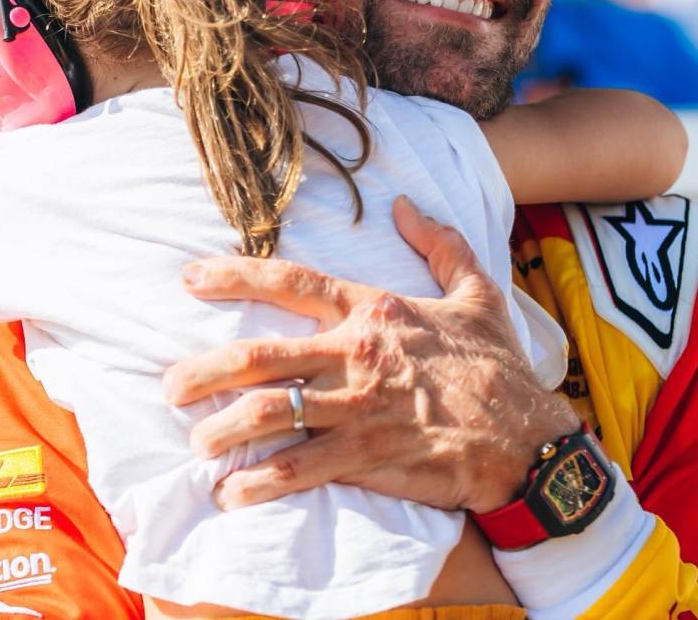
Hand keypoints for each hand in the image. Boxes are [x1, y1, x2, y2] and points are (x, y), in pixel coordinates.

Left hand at [163, 196, 578, 513]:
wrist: (528, 437)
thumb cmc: (497, 365)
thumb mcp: (477, 291)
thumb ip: (440, 242)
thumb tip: (407, 205)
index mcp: (374, 310)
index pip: (292, 281)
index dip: (235, 276)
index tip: (190, 277)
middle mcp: (356, 355)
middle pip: (262, 356)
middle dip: (205, 371)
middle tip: (169, 386)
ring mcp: (359, 409)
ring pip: (271, 413)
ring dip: (223, 429)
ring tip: (196, 441)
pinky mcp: (368, 458)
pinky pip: (300, 469)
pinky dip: (260, 482)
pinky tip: (233, 492)